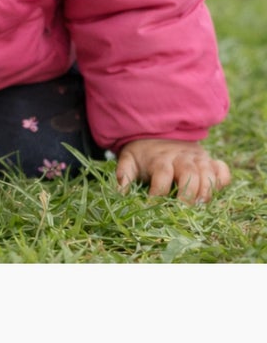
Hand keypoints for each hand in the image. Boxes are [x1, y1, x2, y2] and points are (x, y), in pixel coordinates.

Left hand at [116, 138, 230, 203]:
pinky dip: (222, 180)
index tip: (153, 207)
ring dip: (206, 190)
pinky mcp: (209, 161)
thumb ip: (124, 173)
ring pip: (207, 173)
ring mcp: (197, 159)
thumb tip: (120, 191)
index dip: (159, 192)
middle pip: (189, 173)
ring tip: (201, 205)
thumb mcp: (129, 159)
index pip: (162, 174)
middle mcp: (181, 158)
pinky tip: (216, 191)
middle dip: (188, 193)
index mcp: (160, 159)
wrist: (160, 132)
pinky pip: (221, 169)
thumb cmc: (144, 153)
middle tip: (185, 210)